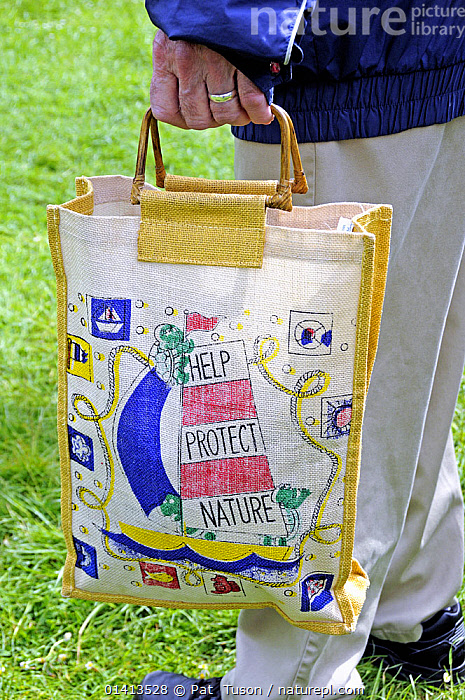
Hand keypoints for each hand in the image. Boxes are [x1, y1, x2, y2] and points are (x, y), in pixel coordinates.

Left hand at [150, 30, 272, 128]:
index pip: (166, 111)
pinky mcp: (243, 59)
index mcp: (165, 56)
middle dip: (214, 120)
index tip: (198, 113)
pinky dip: (259, 112)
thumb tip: (189, 108)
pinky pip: (251, 100)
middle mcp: (187, 61)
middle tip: (226, 109)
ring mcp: (216, 61)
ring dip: (238, 117)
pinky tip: (263, 113)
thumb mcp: (177, 35)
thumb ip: (176, 68)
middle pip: (199, 118)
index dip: (184, 119)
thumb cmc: (202, 13)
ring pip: (226, 113)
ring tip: (245, 109)